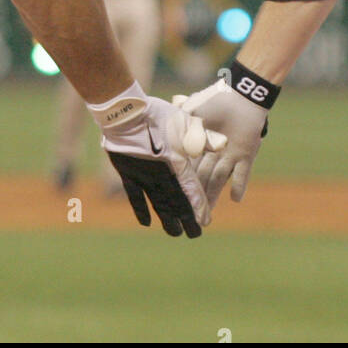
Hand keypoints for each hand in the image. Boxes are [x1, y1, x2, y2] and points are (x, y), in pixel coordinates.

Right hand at [90, 85, 225, 238]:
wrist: (124, 114)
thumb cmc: (157, 115)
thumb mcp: (185, 120)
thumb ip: (203, 136)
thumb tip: (223, 145)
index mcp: (177, 162)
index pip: (191, 189)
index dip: (199, 206)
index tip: (206, 221)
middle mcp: (161, 175)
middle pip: (176, 202)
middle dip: (187, 219)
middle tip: (195, 234)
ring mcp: (143, 177)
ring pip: (158, 203)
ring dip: (167, 219)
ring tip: (175, 233)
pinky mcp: (128, 174)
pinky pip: (135, 197)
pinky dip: (141, 210)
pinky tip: (147, 223)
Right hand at [174, 70, 271, 209]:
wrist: (235, 90)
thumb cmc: (206, 101)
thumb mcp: (187, 117)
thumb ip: (184, 136)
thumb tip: (180, 152)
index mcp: (196, 145)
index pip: (190, 171)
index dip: (187, 188)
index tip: (181, 205)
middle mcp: (211, 153)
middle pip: (203, 179)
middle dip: (198, 198)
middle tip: (191, 218)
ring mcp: (228, 154)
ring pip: (219, 178)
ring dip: (214, 195)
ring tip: (208, 216)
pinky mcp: (245, 152)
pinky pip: (243, 172)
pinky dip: (239, 184)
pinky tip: (236, 199)